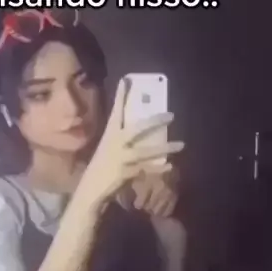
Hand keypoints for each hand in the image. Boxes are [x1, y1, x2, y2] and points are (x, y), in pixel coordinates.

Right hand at [79, 78, 183, 209]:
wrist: (90, 190)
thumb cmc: (101, 168)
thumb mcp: (108, 150)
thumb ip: (122, 141)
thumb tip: (142, 132)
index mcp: (109, 135)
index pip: (116, 112)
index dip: (121, 96)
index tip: (126, 80)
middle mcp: (114, 143)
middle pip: (137, 128)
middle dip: (154, 121)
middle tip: (172, 115)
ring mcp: (119, 158)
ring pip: (145, 151)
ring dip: (165, 148)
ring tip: (182, 145)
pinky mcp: (124, 173)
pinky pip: (146, 169)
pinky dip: (158, 168)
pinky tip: (169, 166)